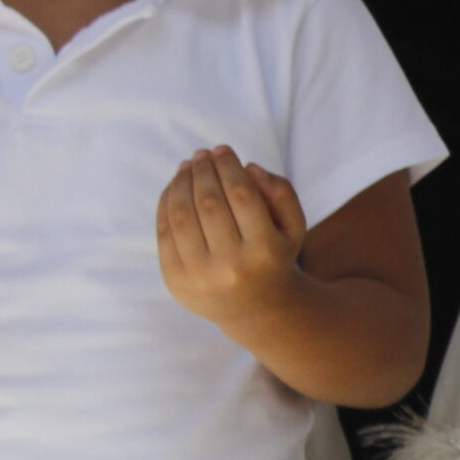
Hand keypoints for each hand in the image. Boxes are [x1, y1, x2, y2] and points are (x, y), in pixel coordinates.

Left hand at [157, 147, 308, 329]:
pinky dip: (166, 203)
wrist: (256, 310)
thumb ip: (281, 193)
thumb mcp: (294, 228)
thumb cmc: (274, 257)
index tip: (222, 150)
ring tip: (187, 166)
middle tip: (202, 154)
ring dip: (181, 183)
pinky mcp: (176, 281)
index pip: (241, 195)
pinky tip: (175, 187)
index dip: (228, 167)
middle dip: (203, 171)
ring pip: (182, 215)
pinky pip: (165, 233)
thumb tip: (249, 167)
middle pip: (210, 202)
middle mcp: (232, 265)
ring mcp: (200, 275)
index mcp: (266, 250)